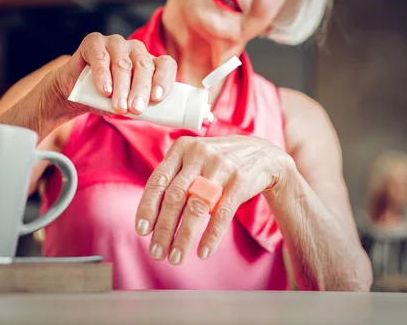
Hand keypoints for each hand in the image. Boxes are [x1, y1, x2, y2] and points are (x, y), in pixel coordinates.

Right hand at [54, 32, 176, 115]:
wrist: (74, 92)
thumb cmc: (107, 98)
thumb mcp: (127, 103)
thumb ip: (138, 104)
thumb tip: (148, 113)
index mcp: (150, 62)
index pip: (166, 65)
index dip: (163, 80)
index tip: (157, 98)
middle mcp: (136, 49)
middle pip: (144, 66)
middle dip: (140, 90)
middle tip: (136, 109)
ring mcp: (116, 43)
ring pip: (123, 64)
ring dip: (122, 87)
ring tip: (119, 107)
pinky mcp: (94, 42)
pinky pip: (101, 57)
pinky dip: (103, 75)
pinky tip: (105, 90)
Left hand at [134, 135, 294, 264]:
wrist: (265, 155)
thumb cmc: (220, 162)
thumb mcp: (195, 158)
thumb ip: (175, 177)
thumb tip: (151, 215)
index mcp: (182, 148)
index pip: (158, 180)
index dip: (147, 208)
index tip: (142, 231)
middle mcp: (199, 155)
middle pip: (175, 197)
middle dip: (163, 229)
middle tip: (157, 252)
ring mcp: (221, 168)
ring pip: (197, 207)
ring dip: (183, 237)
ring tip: (175, 257)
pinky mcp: (240, 182)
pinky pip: (222, 213)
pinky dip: (211, 236)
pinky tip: (203, 252)